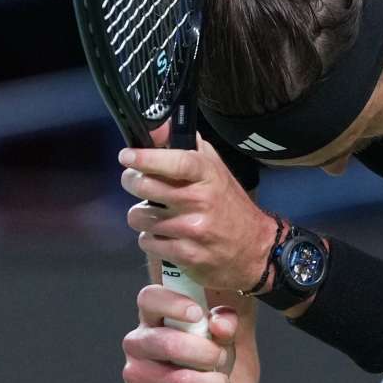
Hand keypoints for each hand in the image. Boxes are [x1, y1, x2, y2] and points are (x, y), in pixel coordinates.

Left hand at [120, 133, 275, 291]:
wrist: (255, 249)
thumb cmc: (230, 206)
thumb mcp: (217, 172)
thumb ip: (190, 149)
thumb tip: (159, 127)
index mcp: (209, 176)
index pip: (177, 162)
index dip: (147, 157)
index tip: (127, 156)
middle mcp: (200, 201)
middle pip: (146, 186)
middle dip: (133, 183)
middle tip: (139, 183)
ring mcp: (192, 229)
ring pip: (139, 217)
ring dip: (144, 216)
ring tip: (159, 216)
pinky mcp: (185, 255)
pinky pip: (146, 242)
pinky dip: (152, 239)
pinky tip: (167, 237)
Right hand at [123, 284, 239, 382]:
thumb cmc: (208, 359)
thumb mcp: (223, 337)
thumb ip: (226, 323)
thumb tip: (220, 324)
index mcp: (155, 317)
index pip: (150, 298)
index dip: (172, 304)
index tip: (198, 314)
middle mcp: (138, 343)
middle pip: (166, 343)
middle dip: (205, 354)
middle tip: (221, 359)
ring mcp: (135, 374)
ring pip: (175, 380)